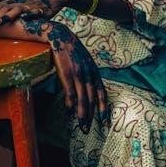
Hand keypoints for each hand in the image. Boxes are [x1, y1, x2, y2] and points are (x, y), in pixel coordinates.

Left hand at [0, 0, 80, 29]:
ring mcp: (29, 5)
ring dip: (6, 17)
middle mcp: (19, 2)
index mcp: (14, 1)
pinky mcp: (39, 10)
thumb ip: (6, 1)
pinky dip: (28, 15)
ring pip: (15, 11)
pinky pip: (33, 13)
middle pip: (4, 10)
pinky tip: (23, 19)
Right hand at [21, 18, 108, 133]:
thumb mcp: (84, 61)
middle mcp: (88, 73)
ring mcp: (78, 73)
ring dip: (82, 114)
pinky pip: (69, 91)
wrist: (60, 36)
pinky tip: (69, 113)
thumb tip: (89, 88)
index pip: (102, 93)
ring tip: (81, 126)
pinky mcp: (66, 73)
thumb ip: (88, 73)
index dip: (104, 108)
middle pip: (92, 99)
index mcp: (94, 71)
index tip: (105, 122)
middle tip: (89, 130)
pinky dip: (70, 103)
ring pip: (82, 98)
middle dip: (91, 116)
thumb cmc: (72, 50)